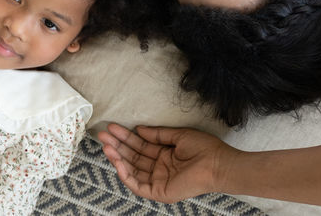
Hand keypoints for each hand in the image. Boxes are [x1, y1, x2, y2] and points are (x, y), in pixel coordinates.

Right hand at [96, 123, 226, 202]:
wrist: (217, 164)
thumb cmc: (204, 149)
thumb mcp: (177, 136)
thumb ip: (157, 134)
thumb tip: (139, 129)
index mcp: (165, 155)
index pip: (141, 146)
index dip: (126, 137)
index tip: (113, 127)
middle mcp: (160, 168)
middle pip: (133, 157)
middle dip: (117, 145)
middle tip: (103, 134)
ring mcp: (159, 181)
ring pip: (133, 170)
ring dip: (118, 158)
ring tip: (106, 146)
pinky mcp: (160, 192)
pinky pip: (139, 185)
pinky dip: (127, 175)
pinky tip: (118, 163)